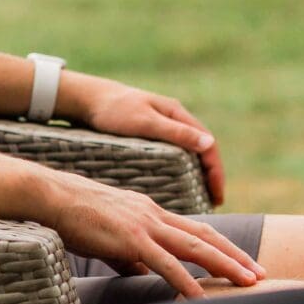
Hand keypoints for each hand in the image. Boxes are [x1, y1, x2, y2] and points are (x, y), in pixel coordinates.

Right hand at [35, 172, 262, 298]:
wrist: (53, 197)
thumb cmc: (75, 215)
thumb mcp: (111, 237)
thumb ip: (131, 256)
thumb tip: (144, 275)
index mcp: (152, 213)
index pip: (196, 230)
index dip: (223, 246)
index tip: (243, 262)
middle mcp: (155, 215)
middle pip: (206, 237)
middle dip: (236, 256)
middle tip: (260, 274)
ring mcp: (145, 226)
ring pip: (196, 248)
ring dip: (225, 266)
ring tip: (247, 284)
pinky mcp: (131, 240)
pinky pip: (166, 264)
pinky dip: (187, 282)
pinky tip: (200, 299)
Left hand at [56, 73, 226, 205]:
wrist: (86, 100)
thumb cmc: (114, 110)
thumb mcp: (145, 122)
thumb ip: (176, 132)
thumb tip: (208, 144)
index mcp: (178, 114)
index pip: (208, 145)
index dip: (216, 172)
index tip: (217, 197)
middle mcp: (174, 120)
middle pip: (202, 150)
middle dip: (211, 176)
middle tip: (213, 203)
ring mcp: (162, 127)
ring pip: (189, 153)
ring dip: (199, 174)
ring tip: (200, 199)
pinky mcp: (149, 135)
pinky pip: (174, 155)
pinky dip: (182, 171)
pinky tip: (177, 186)